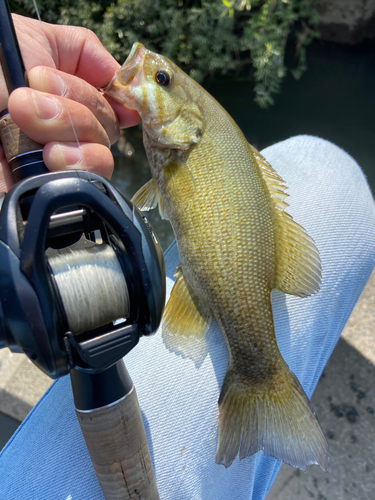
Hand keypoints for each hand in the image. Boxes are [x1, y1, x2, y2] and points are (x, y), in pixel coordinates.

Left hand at [0, 14, 139, 191]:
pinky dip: (73, 166)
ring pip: (102, 155)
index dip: (117, 95)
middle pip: (108, 127)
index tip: (108, 87)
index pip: (114, 101)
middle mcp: (67, 128)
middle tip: (27, 96)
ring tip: (26, 120)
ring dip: (69, 130)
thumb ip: (81, 52)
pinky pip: (87, 184)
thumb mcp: (28, 40)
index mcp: (67, 94)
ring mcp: (59, 161)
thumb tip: (120, 79)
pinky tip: (46, 156)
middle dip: (73, 104)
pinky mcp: (49, 188)